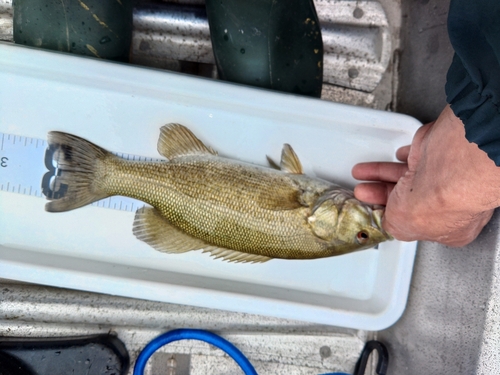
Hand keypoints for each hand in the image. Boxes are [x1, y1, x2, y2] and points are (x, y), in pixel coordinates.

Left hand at [352, 105, 499, 246]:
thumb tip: (388, 222)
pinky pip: (416, 155)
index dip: (395, 218)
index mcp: (449, 228)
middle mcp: (453, 203)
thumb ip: (392, 225)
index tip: (376, 212)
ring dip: (381, 174)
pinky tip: (394, 156)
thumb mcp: (401, 227)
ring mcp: (446, 176)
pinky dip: (403, 156)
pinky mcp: (438, 153)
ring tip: (361, 173)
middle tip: (363, 192)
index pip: (418, 224)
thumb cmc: (436, 202)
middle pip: (409, 198)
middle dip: (381, 195)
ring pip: (407, 176)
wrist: (449, 167)